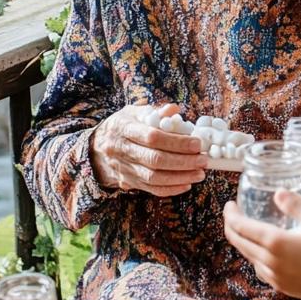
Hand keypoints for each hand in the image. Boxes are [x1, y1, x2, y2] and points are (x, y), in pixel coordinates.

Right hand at [90, 103, 206, 196]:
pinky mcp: (128, 182)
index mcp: (123, 128)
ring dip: (180, 177)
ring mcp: (124, 168)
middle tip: (203, 160)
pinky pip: (151, 189)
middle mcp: (121, 150)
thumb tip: (174, 110)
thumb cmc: (123, 126)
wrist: (97, 148)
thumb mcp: (134, 112)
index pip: (152, 137)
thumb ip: (155, 111)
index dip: (176, 142)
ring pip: (153, 178)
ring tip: (200, 174)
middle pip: (154, 160)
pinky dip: (171, 189)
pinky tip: (187, 184)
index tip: (197, 143)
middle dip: (183, 161)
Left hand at [222, 192, 300, 299]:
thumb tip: (278, 193)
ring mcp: (275, 277)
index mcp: (276, 242)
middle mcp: (270, 262)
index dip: (231, 214)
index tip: (230, 205)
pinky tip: (265, 250)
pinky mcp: (282, 287)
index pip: (241, 227)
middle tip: (233, 214)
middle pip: (239, 242)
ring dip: (243, 242)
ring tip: (248, 229)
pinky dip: (255, 256)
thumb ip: (296, 205)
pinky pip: (260, 269)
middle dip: (232, 226)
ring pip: (248, 257)